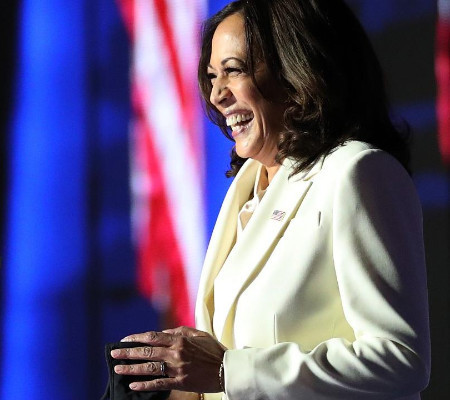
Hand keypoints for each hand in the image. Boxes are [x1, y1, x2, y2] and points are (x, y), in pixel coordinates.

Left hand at [110, 326, 226, 392]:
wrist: (226, 369)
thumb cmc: (213, 349)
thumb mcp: (198, 334)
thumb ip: (180, 331)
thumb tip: (163, 333)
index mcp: (179, 339)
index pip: (152, 337)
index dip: (137, 338)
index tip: (125, 339)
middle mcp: (175, 353)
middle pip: (147, 352)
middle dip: (128, 352)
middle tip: (114, 353)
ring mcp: (176, 369)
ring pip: (149, 368)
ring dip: (132, 368)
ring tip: (119, 369)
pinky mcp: (179, 382)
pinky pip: (158, 384)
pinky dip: (145, 385)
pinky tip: (133, 386)